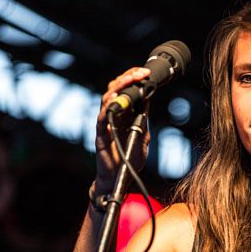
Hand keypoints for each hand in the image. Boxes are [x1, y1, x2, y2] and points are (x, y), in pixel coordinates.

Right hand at [94, 67, 151, 193]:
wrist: (118, 179)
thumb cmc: (129, 158)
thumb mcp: (143, 136)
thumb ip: (144, 119)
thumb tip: (149, 100)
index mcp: (123, 114)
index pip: (126, 90)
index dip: (135, 79)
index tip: (147, 73)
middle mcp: (113, 115)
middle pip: (116, 89)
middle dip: (128, 78)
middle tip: (142, 72)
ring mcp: (105, 124)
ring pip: (107, 99)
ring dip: (119, 88)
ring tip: (130, 80)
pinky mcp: (100, 135)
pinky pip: (102, 118)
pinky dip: (108, 109)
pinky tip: (115, 100)